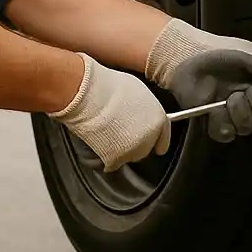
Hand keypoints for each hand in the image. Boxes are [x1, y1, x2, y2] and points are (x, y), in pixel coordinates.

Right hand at [47, 54, 170, 171]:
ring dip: (121, 151)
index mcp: (158, 119)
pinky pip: (112, 164)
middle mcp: (149, 137)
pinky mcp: (115, 159)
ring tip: (108, 136)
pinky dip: (106, 159)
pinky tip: (100, 145)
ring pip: (129, 157)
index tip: (156, 146)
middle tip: (121, 134)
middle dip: (135, 144)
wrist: (88, 95)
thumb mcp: (138, 91)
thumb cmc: (108, 87)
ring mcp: (133, 149)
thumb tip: (141, 113)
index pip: (163, 138)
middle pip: (145, 149)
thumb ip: (145, 108)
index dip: (157, 141)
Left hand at [144, 18, 251, 142]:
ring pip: (246, 129)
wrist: (187, 56)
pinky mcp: (212, 122)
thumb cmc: (221, 53)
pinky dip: (222, 123)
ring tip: (227, 97)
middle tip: (247, 91)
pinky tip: (217, 110)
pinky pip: (225, 134)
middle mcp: (249, 103)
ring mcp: (231, 114)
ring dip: (239, 113)